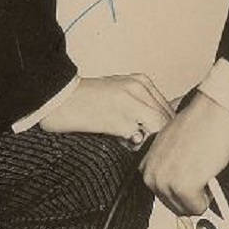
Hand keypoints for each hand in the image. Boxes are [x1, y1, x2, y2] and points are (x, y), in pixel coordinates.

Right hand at [38, 74, 173, 142]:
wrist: (59, 98)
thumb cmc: (86, 99)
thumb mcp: (120, 93)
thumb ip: (141, 105)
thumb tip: (160, 128)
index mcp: (142, 81)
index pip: (169, 109)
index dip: (165, 129)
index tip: (156, 140)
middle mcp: (140, 89)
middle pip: (167, 120)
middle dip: (160, 137)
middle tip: (144, 145)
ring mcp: (131, 103)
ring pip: (159, 129)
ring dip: (149, 142)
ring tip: (131, 143)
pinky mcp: (121, 119)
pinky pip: (141, 140)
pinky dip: (135, 147)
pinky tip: (120, 142)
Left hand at [139, 90, 228, 215]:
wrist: (216, 109)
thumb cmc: (202, 120)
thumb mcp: (174, 142)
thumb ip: (168, 161)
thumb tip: (177, 178)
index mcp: (147, 160)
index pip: (160, 192)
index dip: (180, 185)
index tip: (189, 174)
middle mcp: (151, 171)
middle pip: (172, 205)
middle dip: (190, 193)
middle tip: (200, 168)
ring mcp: (164, 180)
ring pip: (185, 208)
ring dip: (200, 194)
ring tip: (204, 166)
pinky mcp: (182, 186)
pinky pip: (197, 207)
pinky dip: (208, 196)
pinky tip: (208, 171)